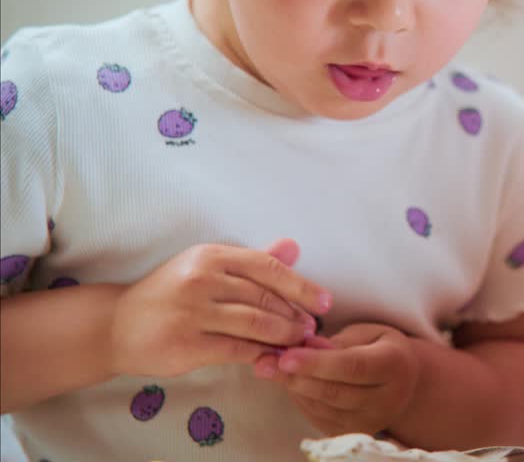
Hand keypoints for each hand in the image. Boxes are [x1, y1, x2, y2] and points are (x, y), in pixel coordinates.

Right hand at [110, 239, 332, 377]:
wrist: (117, 325)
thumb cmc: (172, 294)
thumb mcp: (208, 268)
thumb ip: (251, 262)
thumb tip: (293, 246)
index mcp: (211, 256)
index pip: (267, 268)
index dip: (302, 286)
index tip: (325, 301)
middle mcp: (201, 279)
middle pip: (264, 297)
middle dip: (296, 315)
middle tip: (313, 327)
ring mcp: (192, 312)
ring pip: (255, 324)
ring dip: (285, 336)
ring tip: (300, 342)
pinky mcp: (186, 344)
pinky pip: (237, 349)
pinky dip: (262, 354)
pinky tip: (274, 357)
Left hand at [256, 322, 421, 435]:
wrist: (404, 383)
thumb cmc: (381, 348)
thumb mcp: (368, 332)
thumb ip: (337, 340)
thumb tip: (303, 345)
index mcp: (396, 365)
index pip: (352, 367)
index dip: (317, 363)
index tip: (286, 356)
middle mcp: (387, 399)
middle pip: (334, 391)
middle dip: (296, 376)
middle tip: (264, 361)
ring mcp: (370, 421)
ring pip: (323, 406)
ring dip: (292, 387)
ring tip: (269, 367)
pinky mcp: (353, 432)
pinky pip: (318, 416)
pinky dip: (299, 398)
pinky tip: (290, 381)